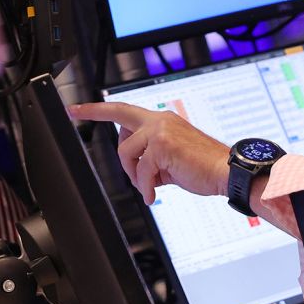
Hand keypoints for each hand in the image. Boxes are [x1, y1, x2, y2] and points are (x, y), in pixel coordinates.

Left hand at [68, 101, 228, 203]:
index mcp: (162, 120)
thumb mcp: (171, 160)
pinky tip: (153, 194)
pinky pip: (141, 171)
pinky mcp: (162, 145)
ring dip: (136, 175)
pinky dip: (146, 187)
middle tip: (95, 135)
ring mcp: (160, 130)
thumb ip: (151, 157)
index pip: (124, 111)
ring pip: (127, 154)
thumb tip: (136, 170)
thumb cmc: (203, 168)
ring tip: (151, 186)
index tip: (77, 109)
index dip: (97, 110)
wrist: (226, 172)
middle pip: (120, 128)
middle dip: (108, 134)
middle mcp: (160, 119)